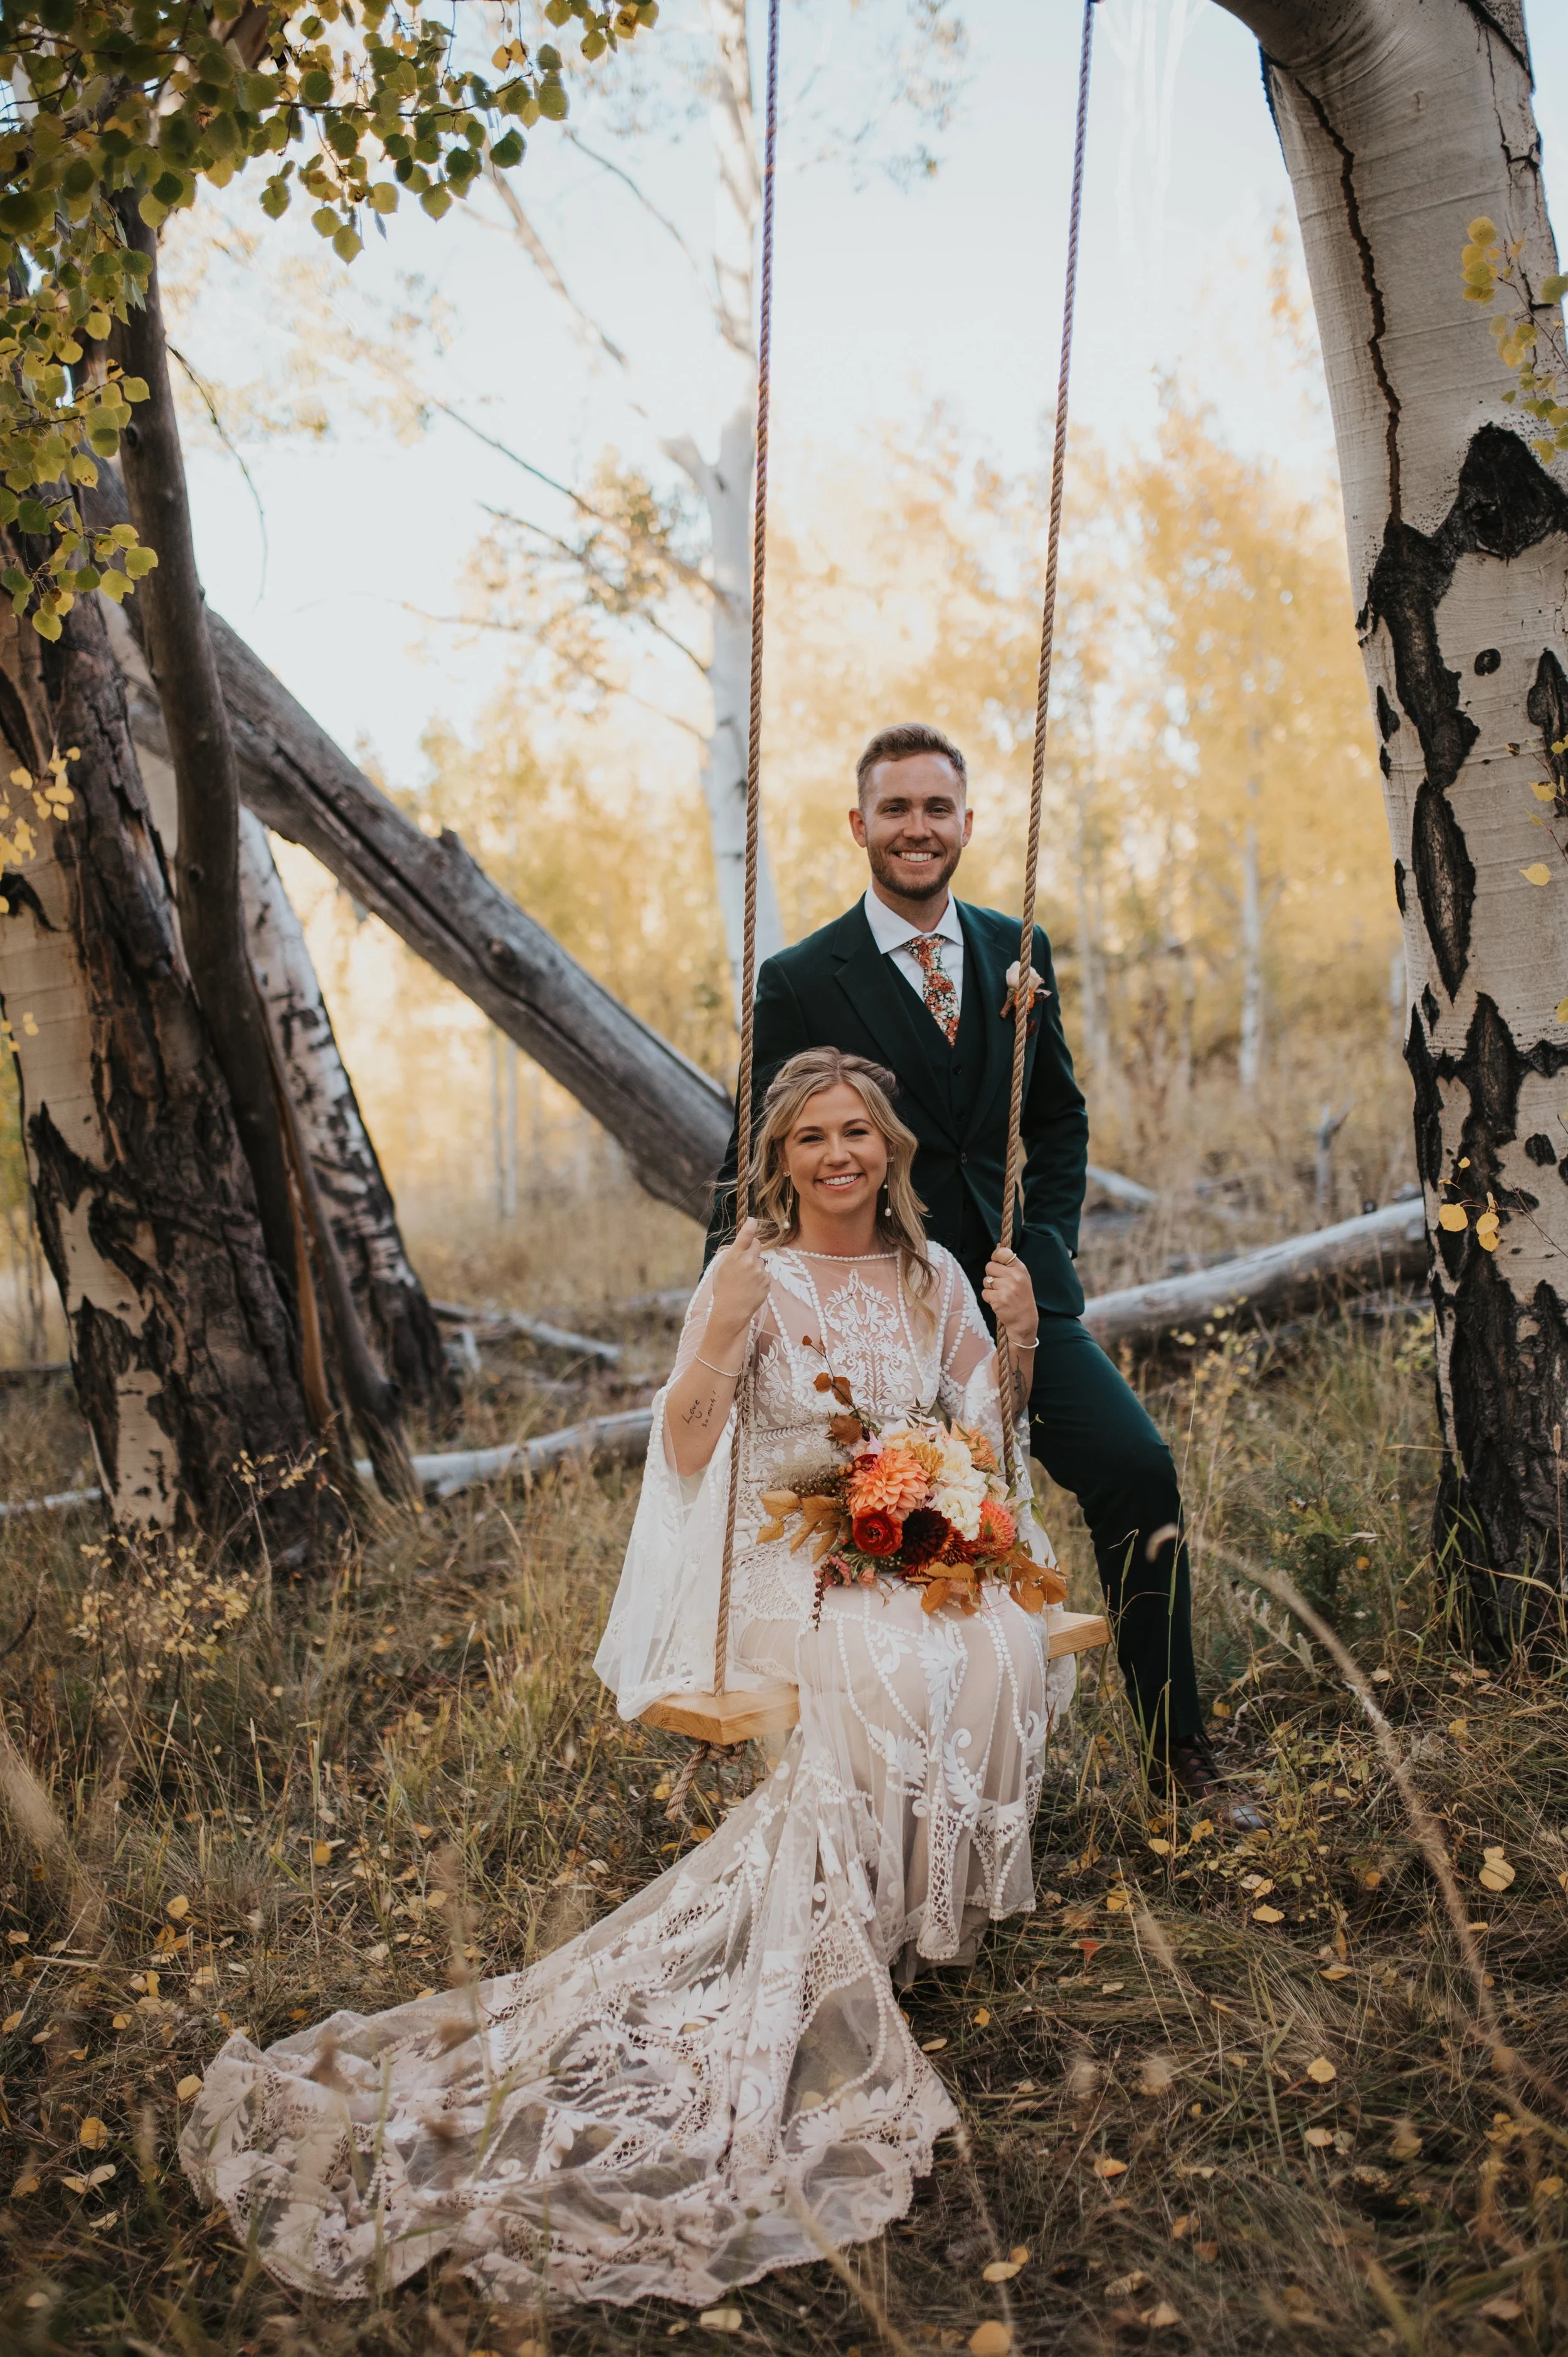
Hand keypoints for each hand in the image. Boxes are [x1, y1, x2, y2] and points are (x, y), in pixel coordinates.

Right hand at [708, 1216, 769, 1341]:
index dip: (750, 1225)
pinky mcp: (767, 1280)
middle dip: (753, 1248)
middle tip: (746, 1258)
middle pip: (757, 1244)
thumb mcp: (720, 1268)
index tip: (752, 1220)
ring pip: (761, 1260)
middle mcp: (748, 1261)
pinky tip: (751, 1287)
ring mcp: (759, 1271)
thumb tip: (740, 1245)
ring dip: (755, 1265)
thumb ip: (731, 1254)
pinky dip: (759, 1277)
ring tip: (746, 1279)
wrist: (732, 1310)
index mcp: (734, 1256)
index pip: (746, 1235)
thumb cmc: (723, 1289)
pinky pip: (765, 1273)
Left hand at [982, 1247, 1037, 1350]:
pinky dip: (989, 1298)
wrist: (1025, 1320)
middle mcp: (1014, 1277)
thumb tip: (998, 1246)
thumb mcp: (1021, 1277)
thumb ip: (1009, 1263)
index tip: (997, 1263)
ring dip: (990, 1288)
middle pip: (989, 1266)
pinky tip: (998, 1301)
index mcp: (1020, 1269)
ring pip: (986, 1280)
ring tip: (1001, 1293)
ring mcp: (1007, 1289)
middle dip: (991, 1275)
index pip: (1002, 1253)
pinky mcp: (999, 1300)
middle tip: (1001, 1284)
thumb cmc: (1021, 1297)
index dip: (995, 1257)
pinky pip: (984, 1293)